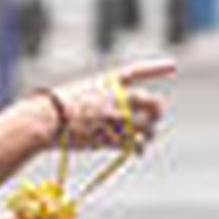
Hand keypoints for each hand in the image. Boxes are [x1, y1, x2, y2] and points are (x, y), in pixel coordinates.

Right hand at [42, 60, 175, 152]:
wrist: (44, 119)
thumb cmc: (53, 107)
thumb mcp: (79, 93)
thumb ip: (101, 100)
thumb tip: (117, 116)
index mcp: (106, 81)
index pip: (137, 71)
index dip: (156, 68)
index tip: (174, 66)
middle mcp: (116, 97)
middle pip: (151, 102)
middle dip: (156, 111)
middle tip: (154, 118)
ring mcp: (115, 118)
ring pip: (146, 128)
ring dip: (148, 134)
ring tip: (145, 138)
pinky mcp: (111, 137)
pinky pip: (133, 144)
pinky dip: (138, 148)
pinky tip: (138, 151)